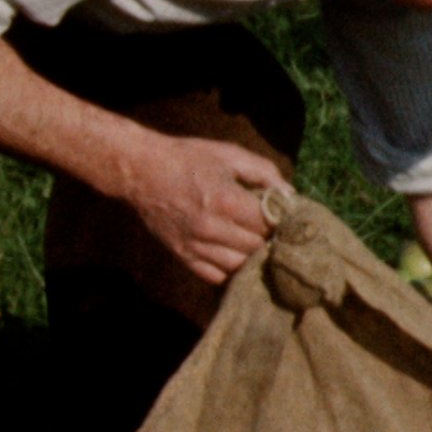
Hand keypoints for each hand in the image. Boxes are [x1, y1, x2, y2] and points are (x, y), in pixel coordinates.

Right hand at [119, 134, 287, 283]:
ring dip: (253, 258)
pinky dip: (231, 270)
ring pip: (239, 266)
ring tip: (260, 245)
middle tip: (278, 233)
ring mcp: (194, 246)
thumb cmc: (189, 158)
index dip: (282, 222)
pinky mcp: (182, 256)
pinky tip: (238, 257)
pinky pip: (215, 276)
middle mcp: (210, 228)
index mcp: (226, 201)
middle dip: (270, 240)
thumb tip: (290, 195)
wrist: (140, 170)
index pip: (268, 225)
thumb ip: (264, 173)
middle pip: (256, 248)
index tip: (288, 218)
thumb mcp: (230, 154)